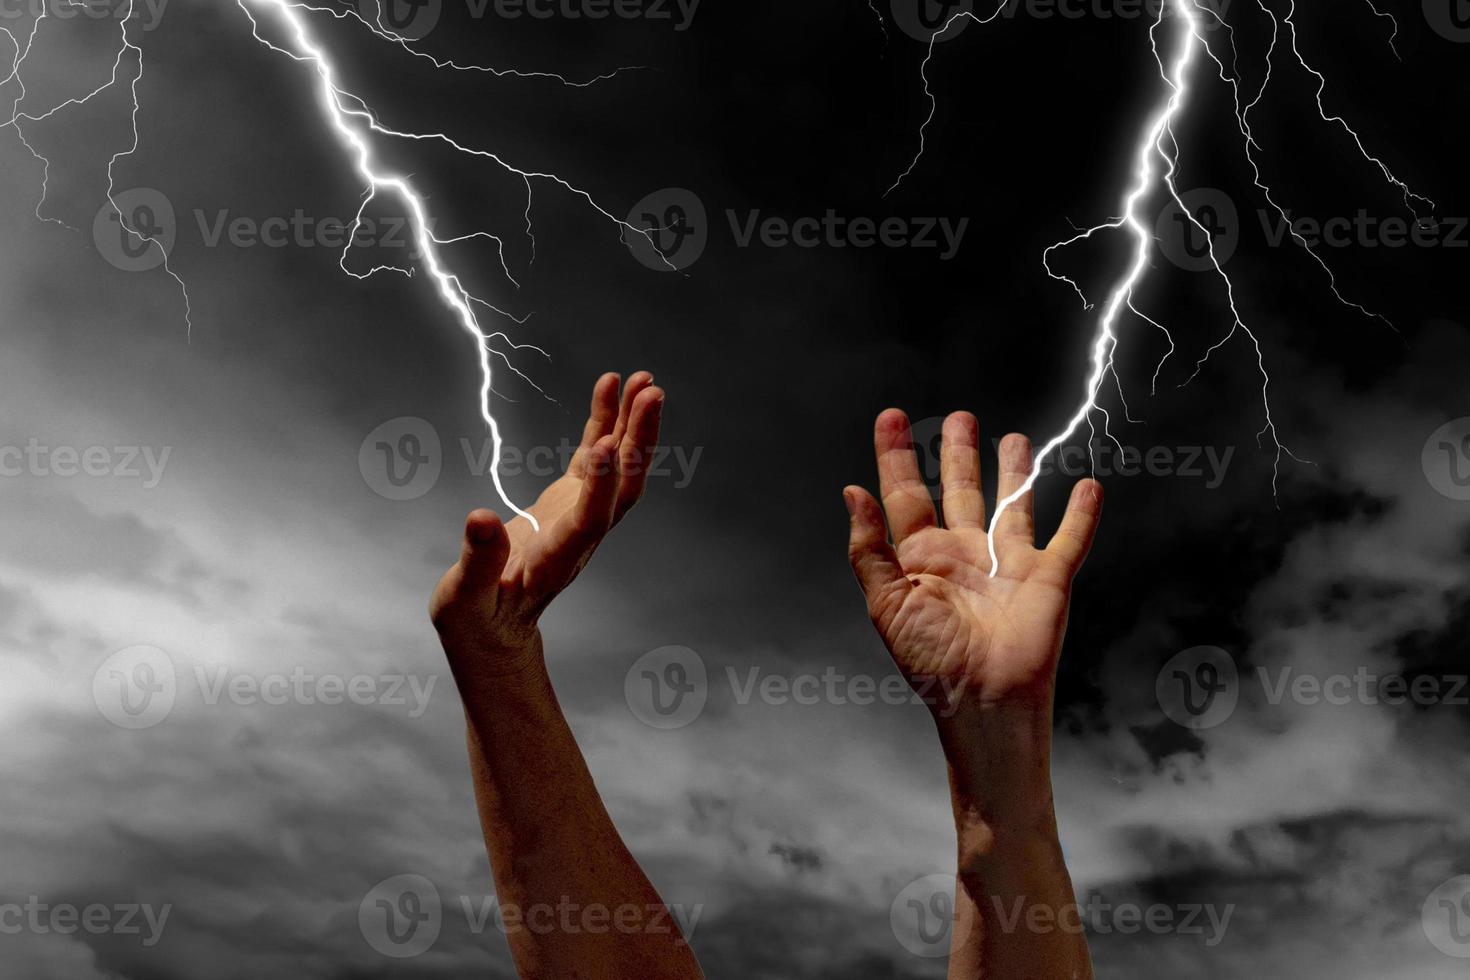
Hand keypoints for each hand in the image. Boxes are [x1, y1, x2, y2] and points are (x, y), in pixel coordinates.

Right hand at [431, 371, 663, 671]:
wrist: (494, 628)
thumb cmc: (477, 617)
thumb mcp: (464, 598)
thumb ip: (476, 561)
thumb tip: (478, 518)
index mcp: (556, 559)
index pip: (589, 520)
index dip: (600, 484)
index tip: (606, 443)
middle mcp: (580, 534)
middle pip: (622, 487)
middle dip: (638, 441)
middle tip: (651, 394)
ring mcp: (580, 514)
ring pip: (618, 468)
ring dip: (633, 424)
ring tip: (644, 381)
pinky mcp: (571, 499)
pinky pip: (595, 456)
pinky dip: (605, 421)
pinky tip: (611, 387)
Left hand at [844, 410, 1101, 712]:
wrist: (983, 699)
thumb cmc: (930, 661)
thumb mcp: (887, 604)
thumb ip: (869, 549)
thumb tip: (852, 492)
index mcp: (921, 558)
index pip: (905, 494)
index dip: (896, 455)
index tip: (891, 417)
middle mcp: (963, 554)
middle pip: (959, 490)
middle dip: (958, 454)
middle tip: (960, 418)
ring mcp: (1007, 564)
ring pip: (1013, 505)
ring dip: (1015, 472)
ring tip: (1015, 439)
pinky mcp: (1047, 578)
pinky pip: (1069, 540)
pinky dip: (1081, 514)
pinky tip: (1088, 484)